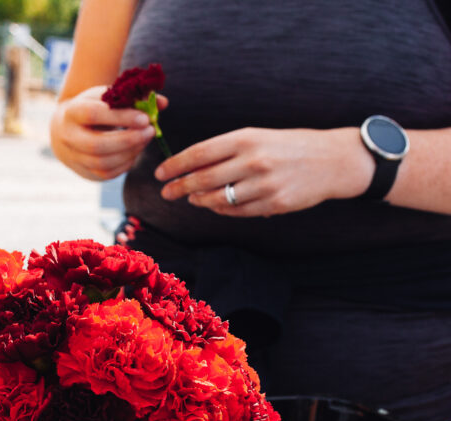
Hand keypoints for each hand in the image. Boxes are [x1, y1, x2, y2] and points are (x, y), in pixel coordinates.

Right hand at [50, 85, 166, 181]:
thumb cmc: (93, 107)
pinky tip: (135, 151)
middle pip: (97, 145)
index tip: (145, 118)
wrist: (66, 128)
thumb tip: (163, 103)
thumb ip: (135, 97)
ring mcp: (74, 157)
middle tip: (150, 131)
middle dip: (128, 140)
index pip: (94, 115)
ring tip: (146, 139)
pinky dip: (126, 164)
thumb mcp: (108, 96)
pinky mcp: (85, 172)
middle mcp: (68, 137)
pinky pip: (107, 174)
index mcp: (72, 112)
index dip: (121, 117)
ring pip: (102, 163)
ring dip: (130, 153)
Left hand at [155, 127, 372, 216]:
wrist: (334, 160)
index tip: (160, 173)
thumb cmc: (289, 146)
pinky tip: (215, 205)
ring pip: (218, 199)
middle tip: (166, 193)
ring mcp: (264, 185)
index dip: (175, 166)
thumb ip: (225, 150)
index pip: (199, 154)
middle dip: (179, 187)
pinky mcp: (274, 204)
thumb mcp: (257, 137)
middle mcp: (253, 161)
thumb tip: (190, 167)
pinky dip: (221, 209)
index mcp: (246, 139)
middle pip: (203, 179)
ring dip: (199, 200)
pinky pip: (237, 211)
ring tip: (191, 198)